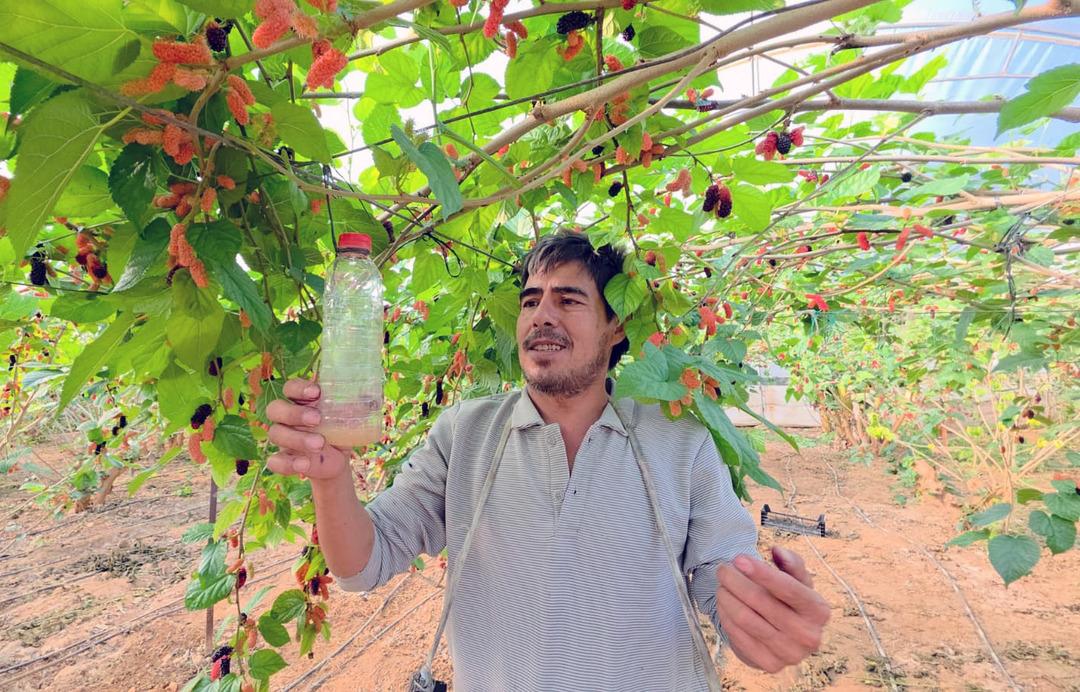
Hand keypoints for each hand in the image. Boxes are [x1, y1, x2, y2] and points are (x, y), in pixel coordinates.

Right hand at [266, 378, 349, 479]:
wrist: (338, 458)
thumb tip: (369, 397)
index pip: (290, 387)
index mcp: (301, 401)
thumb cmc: (339, 429)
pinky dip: (287, 463)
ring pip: (275, 434)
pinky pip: (274, 461)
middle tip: (317, 419)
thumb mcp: (348, 417)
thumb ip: (353, 406)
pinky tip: (305, 464)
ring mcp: (282, 438)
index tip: (316, 392)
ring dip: (297, 439)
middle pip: (275, 409)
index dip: (299, 388)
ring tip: (319, 444)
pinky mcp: (283, 459)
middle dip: (294, 413)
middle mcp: (286, 417)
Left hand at [716, 546, 829, 672]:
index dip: (761, 572)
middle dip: (735, 581)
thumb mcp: (798, 580)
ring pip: (746, 618)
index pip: (788, 588)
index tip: (738, 558)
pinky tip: (724, 605)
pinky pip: (739, 636)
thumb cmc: (791, 601)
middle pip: (761, 602)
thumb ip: (791, 562)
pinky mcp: (770, 665)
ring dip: (727, 598)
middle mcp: (809, 635)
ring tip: (721, 586)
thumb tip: (777, 551)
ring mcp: (790, 654)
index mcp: (819, 611)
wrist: (789, 638)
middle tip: (722, 570)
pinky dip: (726, 617)